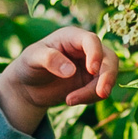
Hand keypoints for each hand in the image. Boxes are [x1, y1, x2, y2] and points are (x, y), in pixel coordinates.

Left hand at [0, 26, 117, 133]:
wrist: (29, 86)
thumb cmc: (29, 64)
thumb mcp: (32, 58)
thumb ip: (48, 59)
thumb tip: (71, 71)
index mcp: (72, 36)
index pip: (91, 40)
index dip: (95, 54)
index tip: (92, 70)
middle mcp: (86, 49)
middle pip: (109, 58)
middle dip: (108, 76)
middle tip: (101, 93)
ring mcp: (92, 65)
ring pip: (108, 75)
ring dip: (96, 91)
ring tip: (69, 101)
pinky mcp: (92, 82)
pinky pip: (100, 90)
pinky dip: (91, 98)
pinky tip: (70, 101)